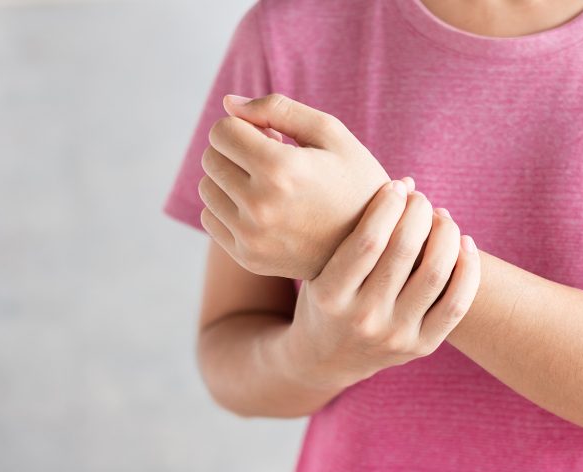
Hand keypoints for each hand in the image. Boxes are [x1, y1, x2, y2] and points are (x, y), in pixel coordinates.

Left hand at [198, 93, 390, 279]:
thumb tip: (227, 103)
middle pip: (211, 158)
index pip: (222, 131)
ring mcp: (252, 237)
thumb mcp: (331, 134)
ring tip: (269, 184)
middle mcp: (260, 206)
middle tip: (272, 159)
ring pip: (207, 188)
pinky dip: (229, 207)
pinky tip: (264, 209)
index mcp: (280, 169)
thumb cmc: (355, 181)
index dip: (245, 127)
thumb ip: (277, 109)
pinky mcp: (248, 257)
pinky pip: (211, 219)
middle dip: (235, 151)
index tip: (272, 137)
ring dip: (230, 178)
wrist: (375, 245)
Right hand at [283, 178, 481, 389]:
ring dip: (446, 233)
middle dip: (418, 213)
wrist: (327, 358)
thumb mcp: (321, 266)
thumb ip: (357, 229)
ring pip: (435, 274)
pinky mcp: (421, 347)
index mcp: (330, 296)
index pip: (368, 241)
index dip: (388, 205)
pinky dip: (468, 268)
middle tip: (420, 199)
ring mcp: (395, 336)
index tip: (396, 187)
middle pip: (404, 251)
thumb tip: (407, 183)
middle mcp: (363, 319)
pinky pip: (457, 304)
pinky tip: (464, 244)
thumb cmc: (325, 297)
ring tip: (442, 217)